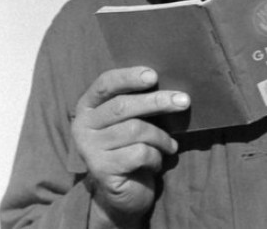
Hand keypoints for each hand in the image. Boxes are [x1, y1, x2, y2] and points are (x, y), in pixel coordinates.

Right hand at [71, 67, 189, 227]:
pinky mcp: (101, 170)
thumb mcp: (130, 119)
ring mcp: (89, 148)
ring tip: (171, 145)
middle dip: (156, 101)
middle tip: (184, 101)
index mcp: (88, 105)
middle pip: (122, 106)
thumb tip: (168, 83)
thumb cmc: (130, 145)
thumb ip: (137, 100)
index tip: (154, 75)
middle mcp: (83, 125)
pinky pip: (139, 153)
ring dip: (161, 136)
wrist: (123, 191)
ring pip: (135, 130)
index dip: (129, 77)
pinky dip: (155, 156)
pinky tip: (157, 161)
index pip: (105, 83)